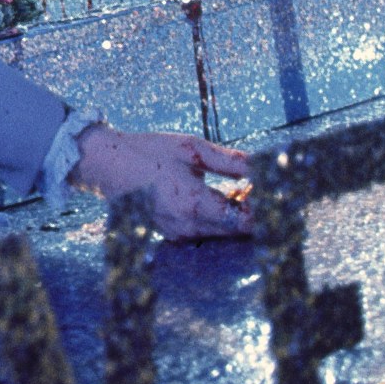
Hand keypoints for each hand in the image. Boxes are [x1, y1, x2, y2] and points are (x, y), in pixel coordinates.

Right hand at [69, 125, 251, 240]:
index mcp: (194, 205)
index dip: (265, 210)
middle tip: (263, 186)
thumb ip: (231, 161)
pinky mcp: (170, 234)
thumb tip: (264, 165)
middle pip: (236, 230)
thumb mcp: (192, 149)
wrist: (107, 164)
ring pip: (221, 232)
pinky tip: (220, 196)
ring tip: (243, 188)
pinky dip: (217, 217)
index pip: (245, 221)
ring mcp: (177, 234)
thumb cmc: (149, 152)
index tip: (277, 192)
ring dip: (236, 214)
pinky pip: (204, 231)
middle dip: (253, 210)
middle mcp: (187, 227)